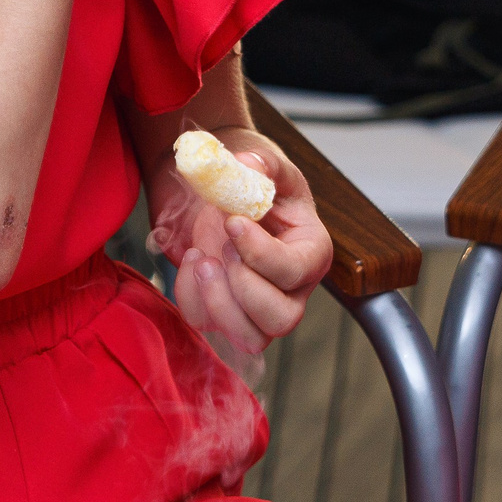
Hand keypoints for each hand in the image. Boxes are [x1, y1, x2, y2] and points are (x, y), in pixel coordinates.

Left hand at [145, 128, 333, 383]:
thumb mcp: (263, 163)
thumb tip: (246, 165)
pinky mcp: (225, 313)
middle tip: (221, 250)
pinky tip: (193, 259)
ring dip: (217, 302)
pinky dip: (191, 298)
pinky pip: (208, 325)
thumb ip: (259, 164)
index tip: (232, 221)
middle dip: (243, 288)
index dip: (260, 252)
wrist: (221, 190)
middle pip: (281, 319)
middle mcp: (292, 288)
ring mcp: (258, 307)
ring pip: (250, 338)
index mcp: (310, 250)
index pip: (295, 270)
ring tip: (202, 259)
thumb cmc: (251, 178)